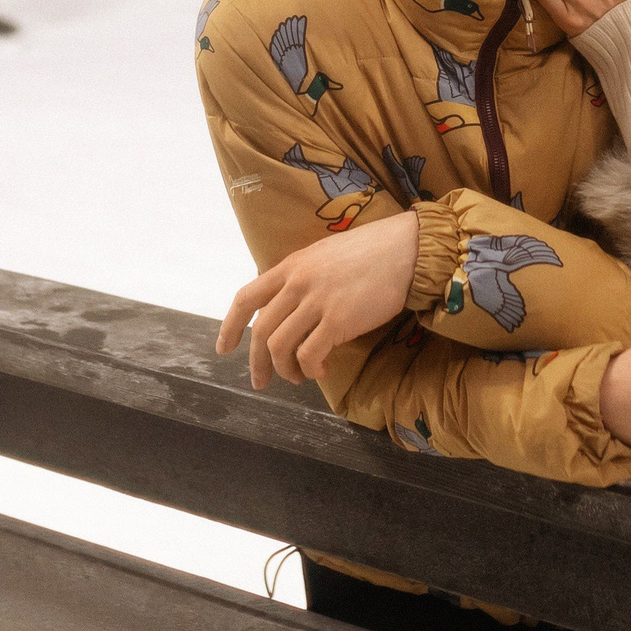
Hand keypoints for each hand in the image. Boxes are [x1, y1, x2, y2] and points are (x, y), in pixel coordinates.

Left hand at [217, 208, 418, 387]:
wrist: (405, 249)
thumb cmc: (370, 253)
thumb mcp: (323, 257)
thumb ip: (301, 278)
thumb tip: (288, 310)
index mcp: (290, 266)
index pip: (246, 298)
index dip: (230, 326)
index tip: (224, 348)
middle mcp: (297, 283)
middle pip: (261, 331)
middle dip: (257, 362)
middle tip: (261, 381)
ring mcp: (316, 301)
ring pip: (279, 346)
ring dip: (286, 370)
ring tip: (301, 376)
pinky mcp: (338, 320)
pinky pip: (309, 355)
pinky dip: (311, 370)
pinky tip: (322, 371)